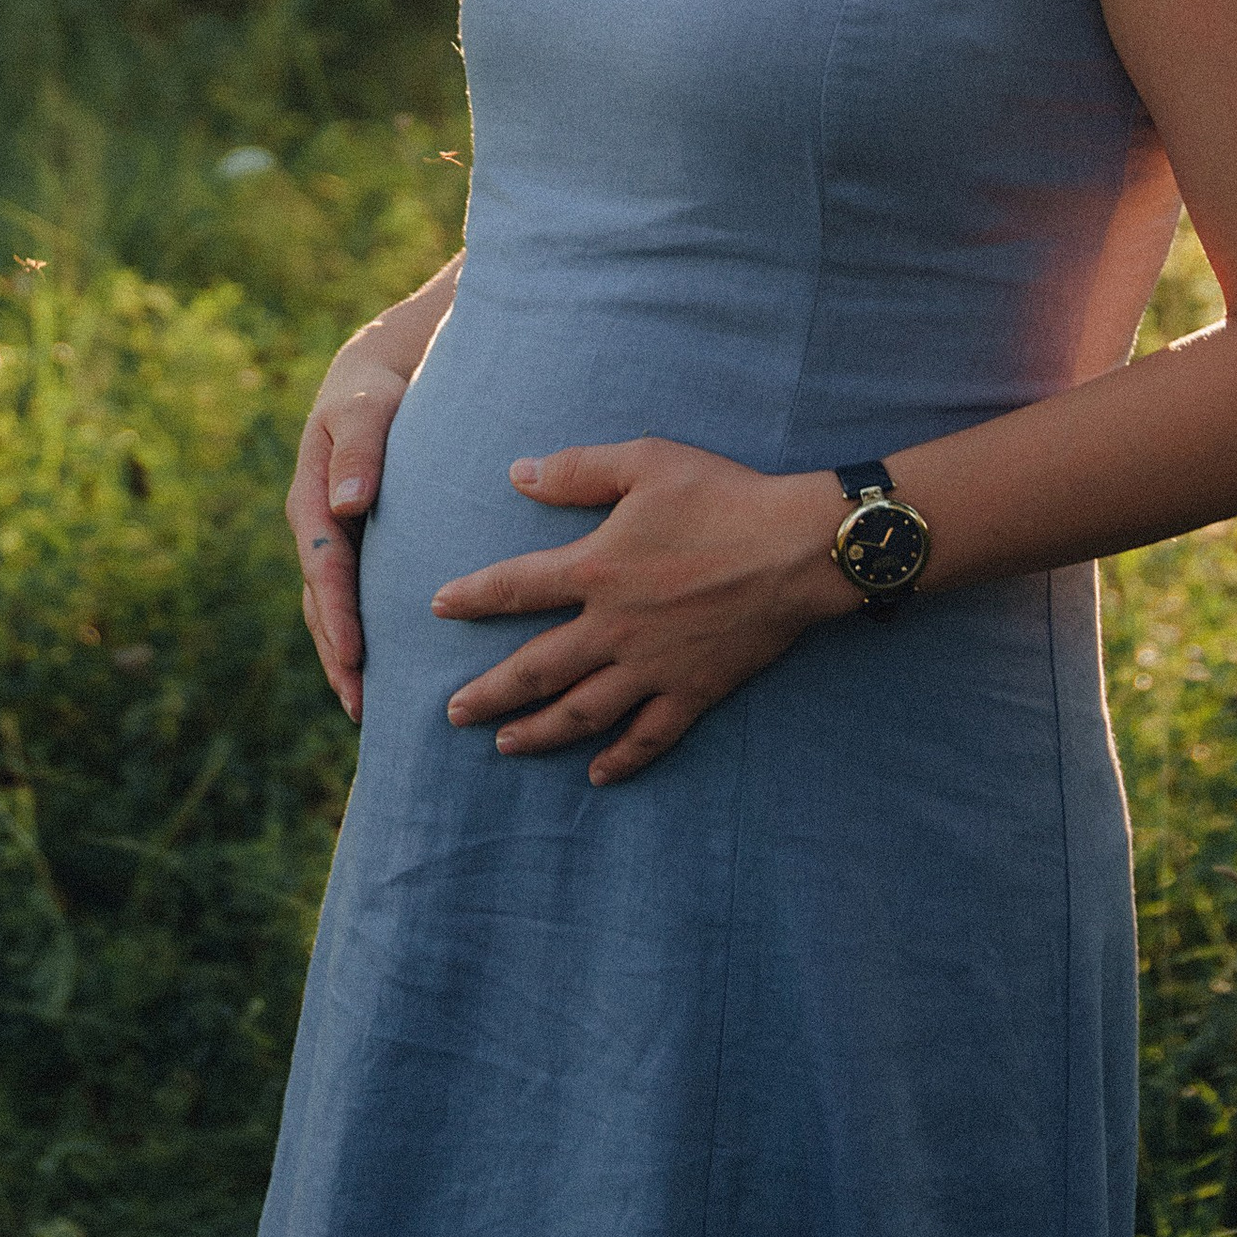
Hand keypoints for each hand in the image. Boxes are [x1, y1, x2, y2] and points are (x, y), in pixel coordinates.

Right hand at [288, 340, 411, 722]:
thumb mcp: (364, 407)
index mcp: (312, 498)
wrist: (375, 379)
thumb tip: (347, 502)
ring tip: (366, 707)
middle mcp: (317, 527)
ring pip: (332, 608)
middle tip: (360, 705)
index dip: (339, 613)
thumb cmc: (373, 390)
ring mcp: (334, 540)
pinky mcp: (356, 546)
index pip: (325, 566)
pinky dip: (362, 634)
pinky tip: (385, 669)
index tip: (354, 655)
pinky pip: (355, 596)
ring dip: (345, 658)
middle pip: (322, 603)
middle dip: (338, 655)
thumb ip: (358, 449)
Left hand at [432, 435, 850, 785]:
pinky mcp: (693, 690)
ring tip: (505, 746)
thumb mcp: (645, 462)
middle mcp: (613, 628)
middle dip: (489, 695)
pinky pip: (648, 736)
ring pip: (581, 713)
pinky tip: (596, 774)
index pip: (514, 588)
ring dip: (537, 732)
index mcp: (595, 569)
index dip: (471, 598)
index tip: (438, 607)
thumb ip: (578, 470)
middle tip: (453, 714)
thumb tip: (518, 474)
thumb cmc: (722, 496)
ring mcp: (652, 666)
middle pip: (535, 669)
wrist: (797, 547)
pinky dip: (620, 760)